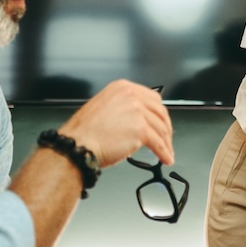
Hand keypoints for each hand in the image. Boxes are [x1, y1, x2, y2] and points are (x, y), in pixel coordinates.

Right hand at [59, 80, 173, 166]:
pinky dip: (164, 152)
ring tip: (167, 153)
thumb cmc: (84, 133)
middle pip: (160, 112)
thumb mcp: (103, 108)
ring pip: (161, 129)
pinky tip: (165, 158)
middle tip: (167, 139)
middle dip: (166, 128)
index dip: (159, 114)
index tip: (162, 123)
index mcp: (122, 88)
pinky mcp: (140, 129)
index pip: (151, 98)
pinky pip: (158, 143)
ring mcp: (137, 111)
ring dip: (166, 143)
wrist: (77, 145)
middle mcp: (131, 95)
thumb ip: (123, 109)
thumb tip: (137, 120)